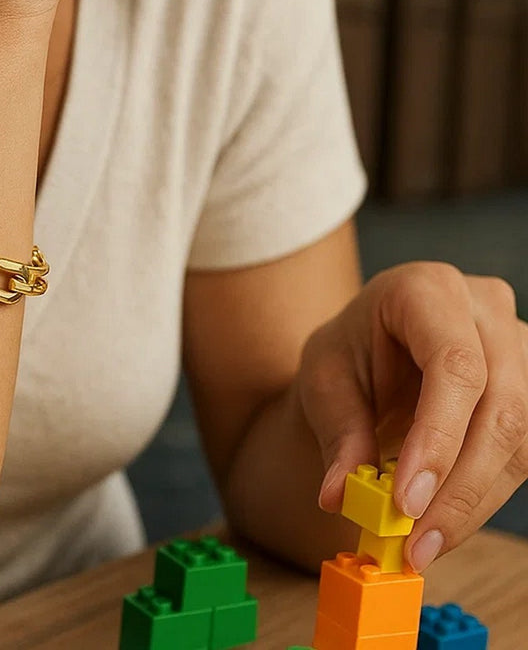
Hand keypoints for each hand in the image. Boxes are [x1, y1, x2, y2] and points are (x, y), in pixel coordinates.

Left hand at [297, 262, 527, 570]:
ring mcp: (519, 345)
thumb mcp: (325, 381)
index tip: (408, 499)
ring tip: (424, 542)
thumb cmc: (349, 354)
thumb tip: (339, 495)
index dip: (439, 437)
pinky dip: (484, 495)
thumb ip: (338, 433)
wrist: (372, 349)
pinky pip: (524, 453)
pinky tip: (446, 521)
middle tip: (416, 540)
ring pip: (521, 437)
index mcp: (426, 289)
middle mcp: (484, 308)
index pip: (454, 365)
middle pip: (500, 406)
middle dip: (459, 486)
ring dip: (475, 500)